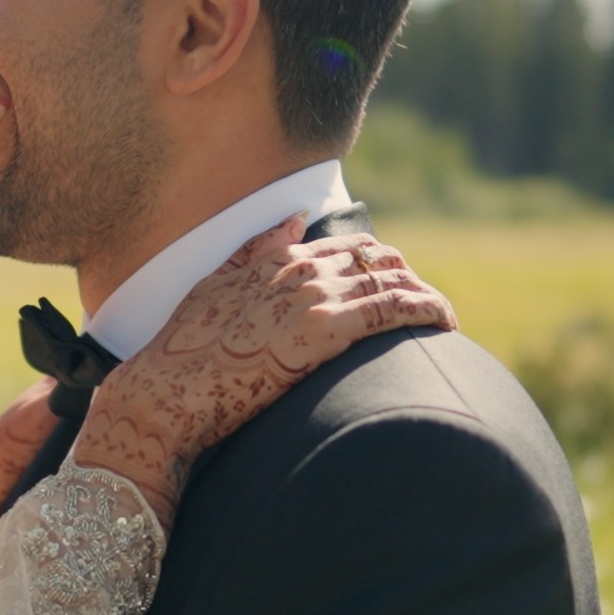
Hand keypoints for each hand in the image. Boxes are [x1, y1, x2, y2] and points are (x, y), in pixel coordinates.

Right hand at [71, 219, 454, 524]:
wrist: (165, 395)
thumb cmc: (182, 358)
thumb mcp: (213, 290)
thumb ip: (253, 253)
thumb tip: (292, 219)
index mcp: (273, 260)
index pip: (345, 248)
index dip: (377, 265)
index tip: (394, 289)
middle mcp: (298, 270)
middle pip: (377, 259)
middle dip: (408, 280)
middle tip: (425, 312)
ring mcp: (312, 297)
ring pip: (394, 280)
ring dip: (427, 298)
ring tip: (444, 322)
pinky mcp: (325, 330)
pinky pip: (396, 309)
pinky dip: (429, 311)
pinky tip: (448, 326)